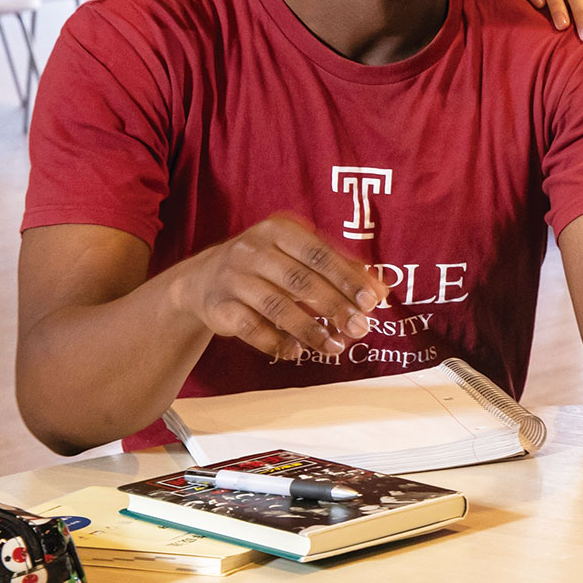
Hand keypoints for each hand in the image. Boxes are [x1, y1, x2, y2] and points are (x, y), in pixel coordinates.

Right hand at [167, 215, 382, 364]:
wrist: (201, 279)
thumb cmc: (267, 265)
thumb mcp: (298, 257)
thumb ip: (338, 269)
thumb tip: (381, 290)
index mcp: (279, 230)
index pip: (320, 255)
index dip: (347, 279)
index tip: (372, 301)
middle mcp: (253, 250)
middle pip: (301, 281)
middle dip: (336, 307)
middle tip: (362, 328)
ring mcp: (232, 278)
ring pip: (277, 307)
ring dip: (311, 330)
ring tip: (336, 347)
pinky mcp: (218, 306)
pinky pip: (250, 328)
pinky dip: (276, 342)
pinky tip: (298, 352)